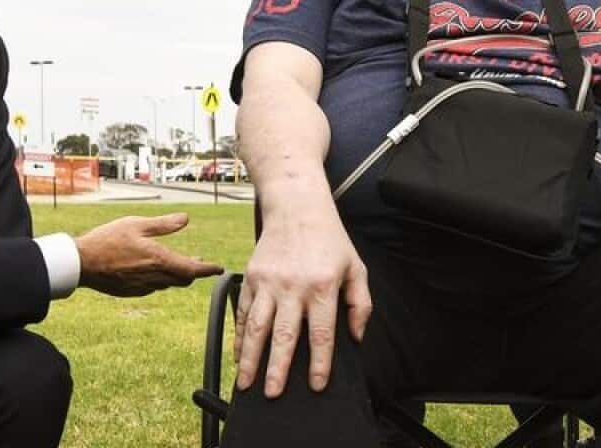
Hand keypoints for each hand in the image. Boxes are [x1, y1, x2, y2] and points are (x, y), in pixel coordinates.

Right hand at [75, 213, 222, 296]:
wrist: (83, 263)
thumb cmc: (108, 239)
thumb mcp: (136, 224)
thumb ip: (163, 224)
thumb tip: (186, 219)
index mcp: (158, 260)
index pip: (192, 269)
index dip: (208, 269)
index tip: (219, 269)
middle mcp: (154, 277)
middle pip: (183, 279)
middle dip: (193, 271)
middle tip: (199, 262)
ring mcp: (143, 288)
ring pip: (168, 284)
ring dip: (176, 275)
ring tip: (176, 263)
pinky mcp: (132, 292)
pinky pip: (153, 287)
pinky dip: (159, 279)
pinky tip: (153, 270)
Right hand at [234, 198, 370, 398]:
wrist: (296, 207)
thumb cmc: (330, 240)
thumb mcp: (356, 269)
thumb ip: (360, 305)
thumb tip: (356, 337)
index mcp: (323, 287)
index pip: (321, 333)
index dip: (320, 363)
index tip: (317, 385)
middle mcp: (293, 286)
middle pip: (284, 335)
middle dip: (277, 368)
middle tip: (273, 394)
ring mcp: (269, 282)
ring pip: (256, 327)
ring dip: (250, 358)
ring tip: (246, 383)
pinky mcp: (252, 277)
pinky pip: (243, 311)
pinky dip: (240, 336)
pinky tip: (239, 354)